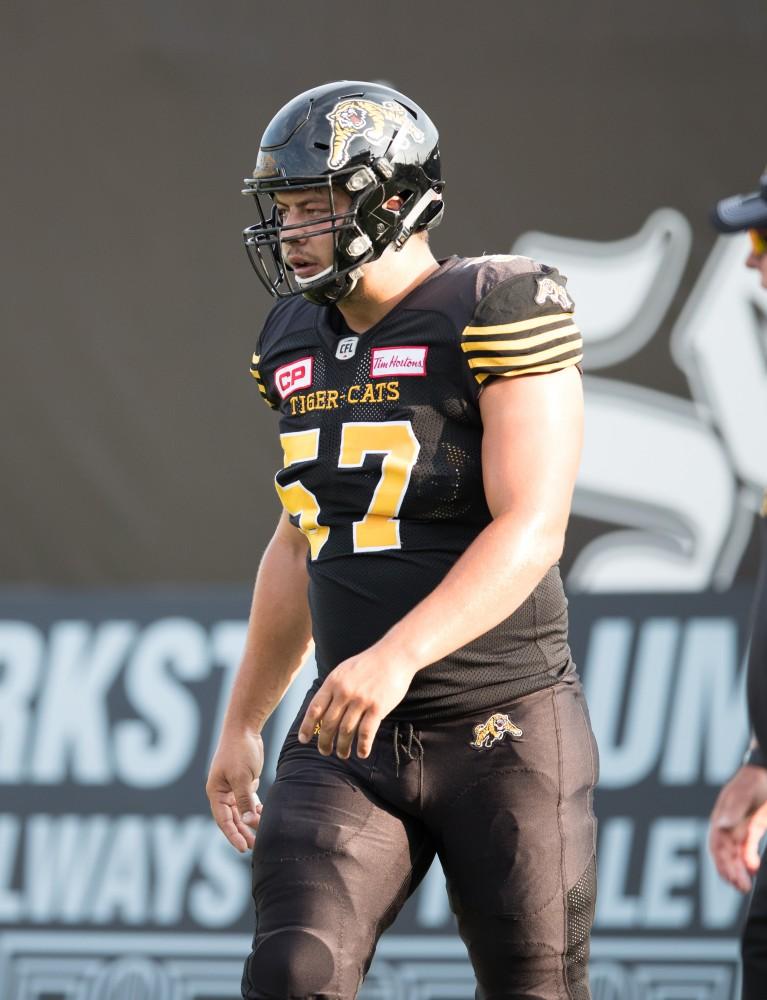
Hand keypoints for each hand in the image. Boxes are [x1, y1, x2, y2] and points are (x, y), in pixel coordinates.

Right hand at [206, 730, 264, 851]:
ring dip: (249, 823)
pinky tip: (263, 817)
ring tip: (261, 836)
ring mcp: (233, 788)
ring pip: (241, 811)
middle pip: (232, 818)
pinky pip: (248, 802)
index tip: (243, 848)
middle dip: (242, 832)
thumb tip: (248, 821)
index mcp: (216, 792)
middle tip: (254, 846)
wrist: (244, 729)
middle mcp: (222, 792)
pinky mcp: (244, 782)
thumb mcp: (242, 776)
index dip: (233, 835)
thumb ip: (244, 799)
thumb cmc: (239, 750)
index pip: (223, 820)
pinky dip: (255, 810)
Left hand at [298, 647, 416, 758]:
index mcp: (333, 682)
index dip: (307, 727)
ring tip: (342, 754)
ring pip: (346, 731)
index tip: (304, 740)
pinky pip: (366, 732)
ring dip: (342, 747)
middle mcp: (344, 692)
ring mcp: (361, 700)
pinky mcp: (377, 707)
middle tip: (324, 751)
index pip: (315, 709)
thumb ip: (332, 688)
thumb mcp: (344, 670)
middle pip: (328, 723)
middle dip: (324, 741)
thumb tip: (320, 710)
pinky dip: (362, 746)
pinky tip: (362, 753)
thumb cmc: (368, 664)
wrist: (394, 655)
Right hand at [708, 765, 766, 891]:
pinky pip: (745, 852)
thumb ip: (733, 809)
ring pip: (734, 857)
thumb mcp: (744, 793)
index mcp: (720, 818)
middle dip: (730, 872)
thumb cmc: (753, 781)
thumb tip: (721, 825)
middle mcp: (727, 827)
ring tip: (744, 886)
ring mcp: (739, 831)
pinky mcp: (751, 832)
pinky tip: (754, 870)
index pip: (716, 846)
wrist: (765, 774)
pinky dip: (748, 863)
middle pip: (724, 855)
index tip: (732, 877)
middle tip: (742, 887)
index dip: (722, 863)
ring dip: (737, 872)